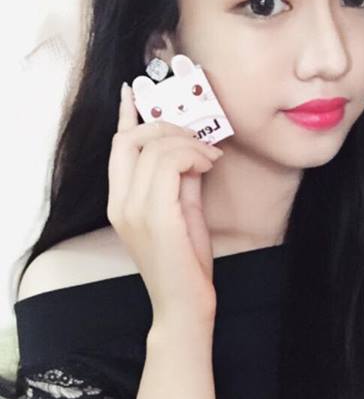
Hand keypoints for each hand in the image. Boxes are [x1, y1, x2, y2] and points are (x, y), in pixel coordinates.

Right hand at [107, 82, 223, 323]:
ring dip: (189, 142)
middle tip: (199, 138)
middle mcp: (120, 203)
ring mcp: (134, 210)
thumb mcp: (183, 212)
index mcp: (120, 202)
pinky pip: (171, 165)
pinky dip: (194, 156)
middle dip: (168, 126)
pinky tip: (209, 165)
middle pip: (131, 139)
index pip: (117, 146)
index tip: (136, 93)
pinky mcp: (156, 216)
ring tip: (211, 157)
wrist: (185, 305)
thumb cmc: (186, 263)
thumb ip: (181, 181)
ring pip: (154, 147)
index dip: (127, 116)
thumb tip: (192, 150)